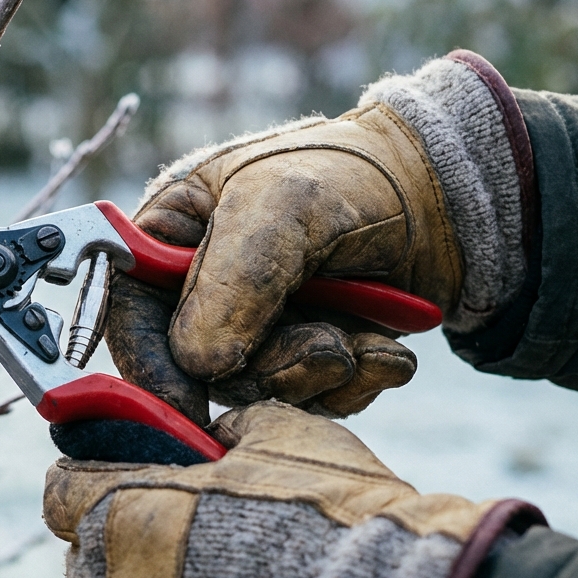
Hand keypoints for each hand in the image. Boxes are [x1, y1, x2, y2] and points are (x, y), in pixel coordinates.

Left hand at [42, 401, 541, 577]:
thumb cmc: (328, 516)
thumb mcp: (279, 434)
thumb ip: (226, 427)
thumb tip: (214, 431)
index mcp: (126, 510)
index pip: (60, 488)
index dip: (86, 473)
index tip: (110, 469)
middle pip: (86, 549)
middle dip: (120, 528)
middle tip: (179, 519)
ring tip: (211, 570)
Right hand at [106, 104, 462, 420]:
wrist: (449, 191)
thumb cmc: (347, 173)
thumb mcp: (282, 207)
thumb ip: (233, 282)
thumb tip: (197, 364)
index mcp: (170, 236)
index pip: (128, 311)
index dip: (148, 363)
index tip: (185, 404)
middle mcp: (202, 287)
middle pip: (198, 367)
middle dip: (269, 366)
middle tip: (327, 345)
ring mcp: (256, 326)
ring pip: (260, 389)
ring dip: (320, 373)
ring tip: (368, 339)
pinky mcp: (306, 354)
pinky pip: (312, 398)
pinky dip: (354, 382)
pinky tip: (388, 349)